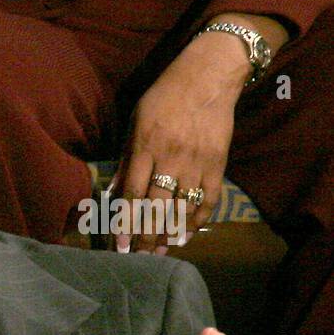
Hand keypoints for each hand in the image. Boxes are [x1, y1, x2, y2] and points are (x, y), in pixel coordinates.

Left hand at [110, 32, 246, 253]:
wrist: (207, 77)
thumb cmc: (163, 98)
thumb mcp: (135, 123)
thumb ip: (126, 160)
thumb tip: (115, 193)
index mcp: (146, 149)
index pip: (134, 195)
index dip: (126, 224)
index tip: (120, 245)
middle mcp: (171, 159)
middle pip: (157, 207)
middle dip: (146, 236)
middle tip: (138, 256)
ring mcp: (197, 163)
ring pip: (182, 208)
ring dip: (169, 233)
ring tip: (159, 252)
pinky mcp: (218, 163)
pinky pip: (208, 199)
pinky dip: (197, 220)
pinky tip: (185, 235)